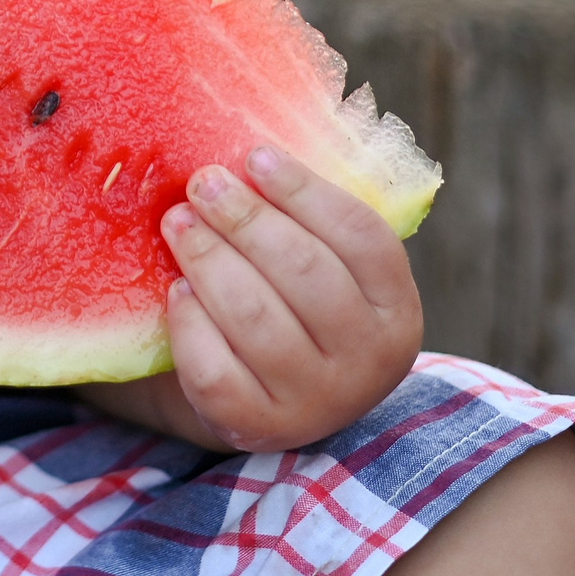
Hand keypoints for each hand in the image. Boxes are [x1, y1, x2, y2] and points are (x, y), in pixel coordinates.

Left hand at [151, 146, 422, 453]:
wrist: (268, 396)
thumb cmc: (294, 306)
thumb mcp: (322, 265)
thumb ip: (306, 219)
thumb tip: (253, 148)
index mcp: (397, 309)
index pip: (360, 236)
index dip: (305, 191)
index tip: (255, 155)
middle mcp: (369, 361)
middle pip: (303, 271)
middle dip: (244, 218)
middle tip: (203, 182)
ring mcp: (316, 401)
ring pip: (255, 315)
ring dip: (208, 258)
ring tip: (177, 222)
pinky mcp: (258, 426)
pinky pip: (214, 366)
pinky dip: (191, 321)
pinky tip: (179, 291)